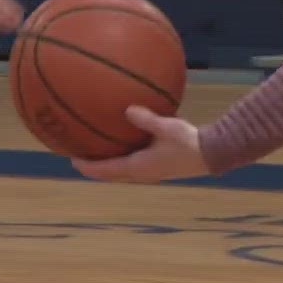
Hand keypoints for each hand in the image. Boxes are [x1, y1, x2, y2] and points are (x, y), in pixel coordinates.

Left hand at [70, 106, 208, 182]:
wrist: (212, 154)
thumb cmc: (189, 142)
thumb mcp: (167, 128)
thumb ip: (147, 119)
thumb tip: (128, 109)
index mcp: (138, 167)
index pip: (106, 171)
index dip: (87, 166)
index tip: (71, 159)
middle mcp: (141, 173)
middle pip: (110, 174)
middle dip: (94, 165)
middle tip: (78, 154)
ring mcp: (150, 171)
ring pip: (121, 170)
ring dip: (107, 163)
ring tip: (97, 149)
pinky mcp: (158, 166)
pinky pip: (132, 163)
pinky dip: (121, 156)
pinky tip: (125, 141)